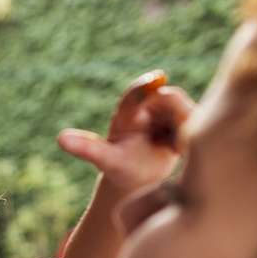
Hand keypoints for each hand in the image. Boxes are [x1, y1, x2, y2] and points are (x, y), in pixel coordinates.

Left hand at [58, 70, 195, 192]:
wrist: (139, 178)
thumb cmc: (120, 169)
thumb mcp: (105, 160)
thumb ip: (86, 147)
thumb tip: (60, 138)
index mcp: (126, 113)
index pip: (135, 95)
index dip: (145, 86)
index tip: (159, 79)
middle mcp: (147, 108)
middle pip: (168, 99)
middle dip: (175, 114)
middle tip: (175, 145)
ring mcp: (166, 112)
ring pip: (185, 109)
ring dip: (184, 127)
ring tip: (175, 149)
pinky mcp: (183, 119)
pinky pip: (196, 119)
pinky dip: (191, 134)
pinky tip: (181, 149)